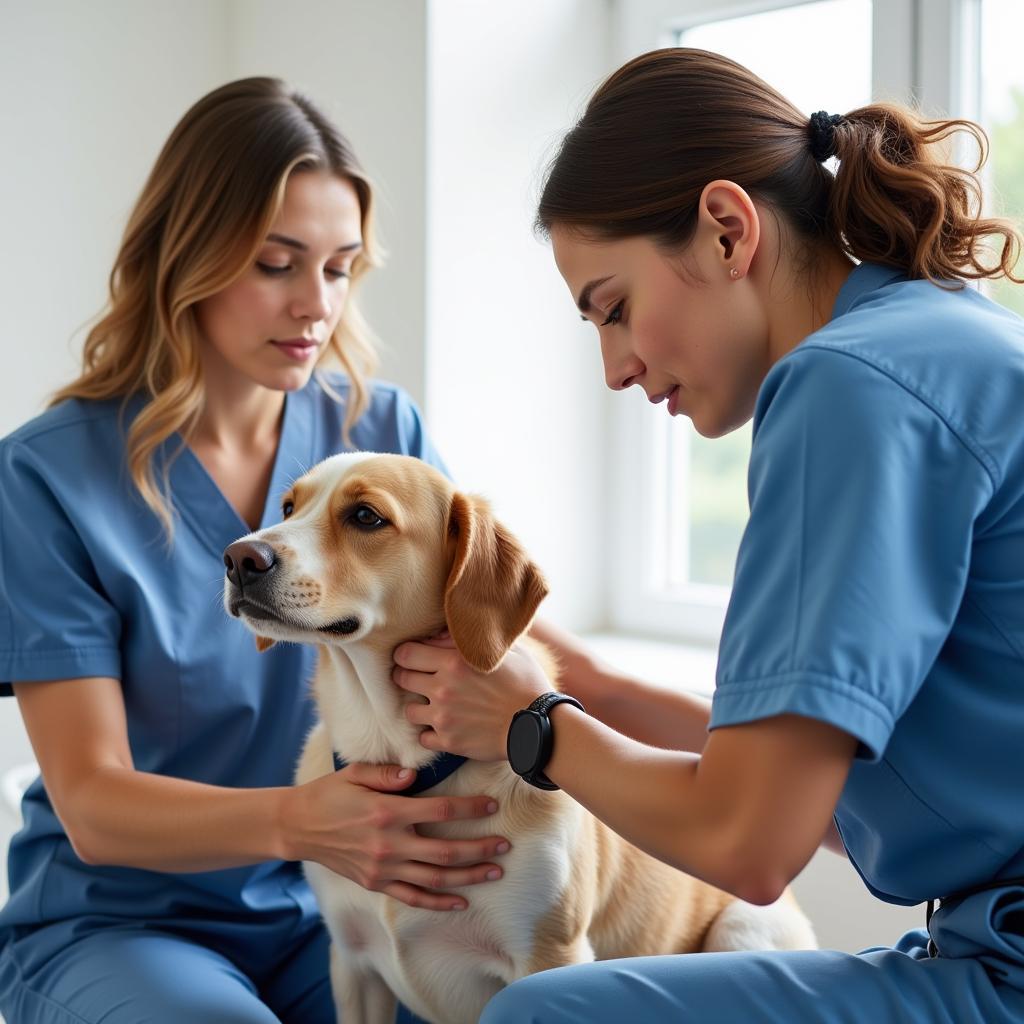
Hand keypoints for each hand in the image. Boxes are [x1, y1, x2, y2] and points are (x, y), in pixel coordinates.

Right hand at [281, 761, 510, 910]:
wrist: (298, 827)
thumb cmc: (329, 793)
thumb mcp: (355, 772)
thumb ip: (387, 773)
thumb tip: (415, 773)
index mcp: (388, 811)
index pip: (440, 810)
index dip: (470, 808)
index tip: (492, 805)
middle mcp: (389, 844)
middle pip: (446, 850)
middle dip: (480, 848)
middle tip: (506, 845)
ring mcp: (383, 868)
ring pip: (435, 877)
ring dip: (469, 876)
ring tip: (495, 872)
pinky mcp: (377, 884)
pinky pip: (413, 897)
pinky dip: (439, 901)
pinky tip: (462, 901)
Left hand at [392, 632, 549, 760]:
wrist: (539, 725)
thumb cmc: (527, 683)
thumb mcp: (505, 651)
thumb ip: (475, 640)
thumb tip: (452, 631)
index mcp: (453, 661)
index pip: (406, 653)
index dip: (406, 654)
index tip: (412, 657)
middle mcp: (443, 688)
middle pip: (401, 679)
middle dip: (407, 677)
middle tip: (418, 679)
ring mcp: (444, 717)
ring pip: (409, 711)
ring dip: (418, 707)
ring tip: (432, 706)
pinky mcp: (449, 741)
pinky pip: (423, 738)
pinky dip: (430, 734)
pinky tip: (444, 727)